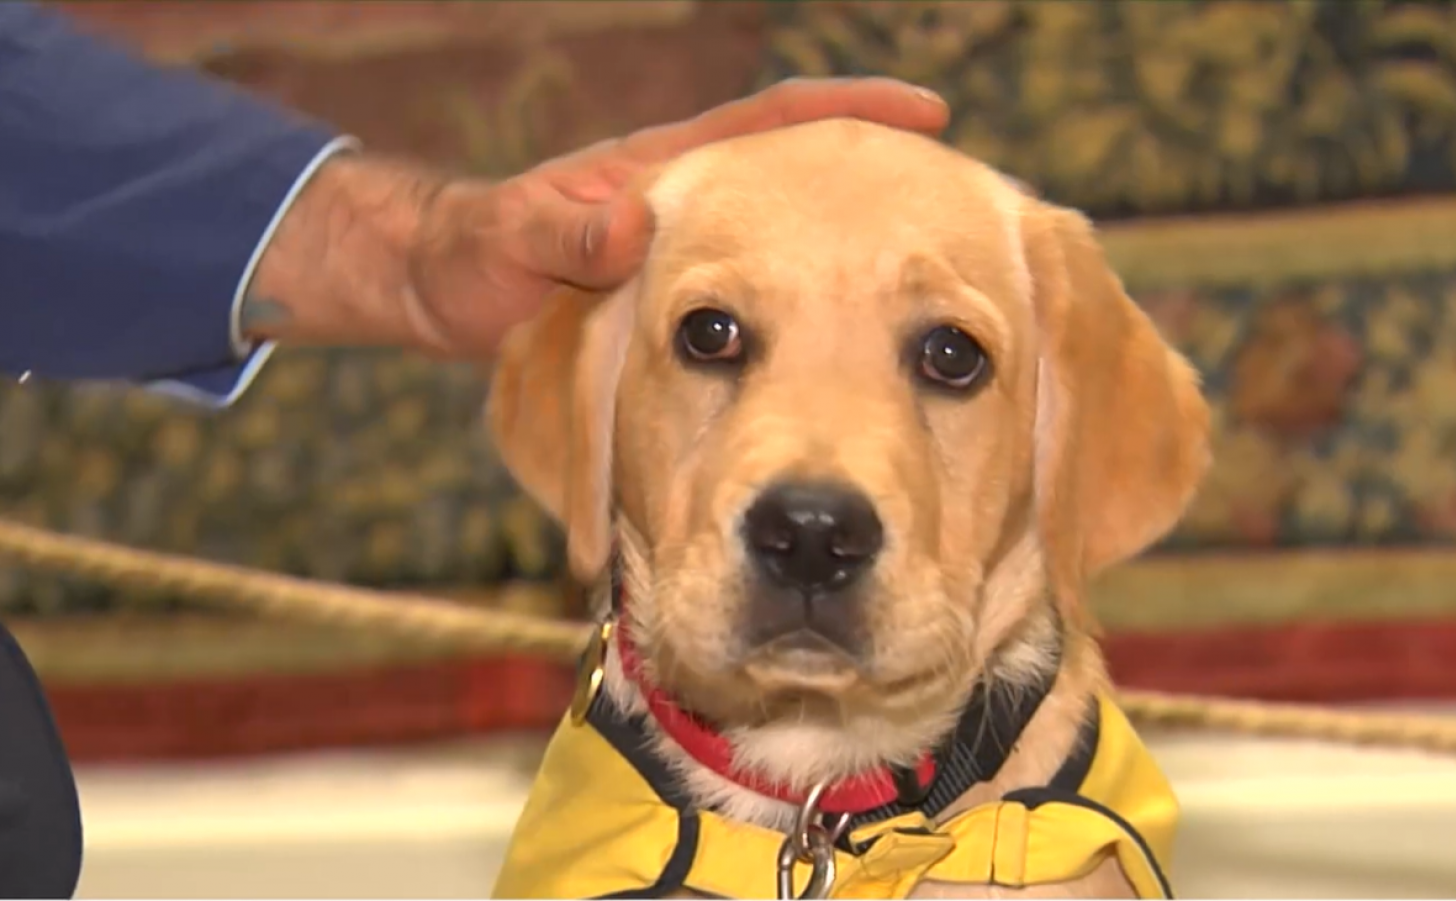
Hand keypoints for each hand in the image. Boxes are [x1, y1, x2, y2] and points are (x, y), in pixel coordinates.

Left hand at [404, 77, 949, 358]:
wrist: (441, 292)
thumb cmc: (470, 258)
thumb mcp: (509, 244)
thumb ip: (566, 236)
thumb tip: (634, 227)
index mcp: (663, 175)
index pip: (769, 125)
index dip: (848, 111)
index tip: (926, 113)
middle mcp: (692, 207)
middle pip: (803, 180)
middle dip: (879, 181)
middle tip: (967, 202)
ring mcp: (693, 256)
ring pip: (790, 244)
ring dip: (851, 250)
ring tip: (930, 276)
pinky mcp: (683, 302)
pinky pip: (761, 298)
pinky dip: (806, 305)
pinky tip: (848, 341)